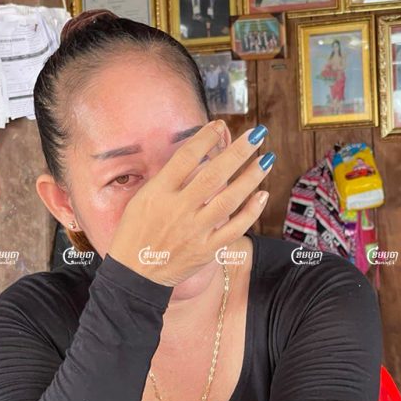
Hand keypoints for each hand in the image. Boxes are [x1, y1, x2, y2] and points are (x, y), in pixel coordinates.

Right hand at [107, 120, 273, 286]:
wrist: (134, 275)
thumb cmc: (135, 233)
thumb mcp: (142, 200)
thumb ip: (168, 180)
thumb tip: (199, 156)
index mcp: (159, 193)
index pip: (186, 157)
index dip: (205, 137)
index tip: (220, 124)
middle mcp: (178, 210)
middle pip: (213, 175)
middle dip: (238, 152)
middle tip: (258, 133)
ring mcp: (194, 231)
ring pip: (229, 200)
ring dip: (251, 177)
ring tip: (266, 159)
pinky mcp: (206, 250)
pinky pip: (234, 229)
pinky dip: (250, 212)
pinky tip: (262, 195)